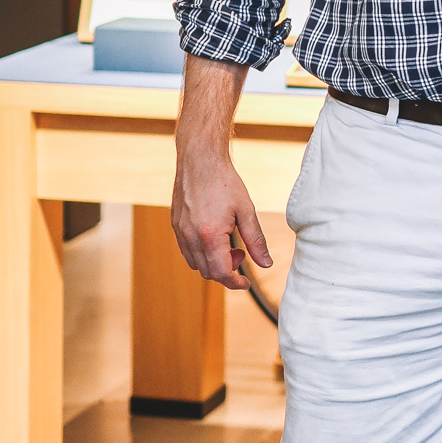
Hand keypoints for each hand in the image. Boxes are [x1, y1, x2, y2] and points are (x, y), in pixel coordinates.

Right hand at [171, 140, 270, 287]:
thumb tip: (266, 263)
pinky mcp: (175, 225)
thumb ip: (256, 241)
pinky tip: (214, 238)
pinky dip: (201, 254)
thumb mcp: (246, 211)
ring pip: (195, 264)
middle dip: (227, 270)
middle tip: (241, 252)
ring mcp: (180, 232)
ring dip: (213, 263)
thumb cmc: (225, 182)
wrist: (200, 159)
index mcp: (210, 235)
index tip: (245, 283)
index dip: (235, 283)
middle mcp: (191, 237)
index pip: (221, 273)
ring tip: (227, 244)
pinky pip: (187, 251)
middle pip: (208, 272)